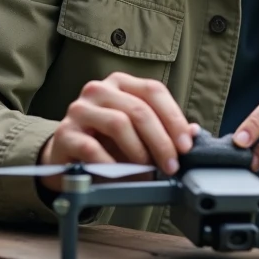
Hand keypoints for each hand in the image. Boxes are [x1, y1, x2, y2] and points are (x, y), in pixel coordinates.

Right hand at [38, 72, 196, 192]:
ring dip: (139, 152)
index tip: (186, 145)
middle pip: (139, 109)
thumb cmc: (108, 143)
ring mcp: (79, 109)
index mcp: (121, 83)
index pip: (154, 90)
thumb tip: (193, 133)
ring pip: (118, 123)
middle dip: (161, 141)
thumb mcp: (138, 133)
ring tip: (147, 170)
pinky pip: (93, 148)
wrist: (67, 159)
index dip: (174, 118)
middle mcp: (99, 90)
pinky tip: (121, 175)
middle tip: (171, 165)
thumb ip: (164, 129)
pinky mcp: (64, 133)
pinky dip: (112, 165)